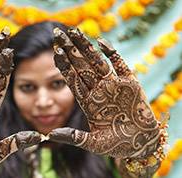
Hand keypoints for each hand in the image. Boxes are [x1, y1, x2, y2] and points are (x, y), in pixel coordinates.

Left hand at [49, 28, 165, 158]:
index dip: (63, 65)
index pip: (72, 79)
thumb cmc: (116, 145)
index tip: (54, 51)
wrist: (140, 143)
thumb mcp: (92, 143)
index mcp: (88, 102)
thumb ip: (73, 137)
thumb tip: (50, 135)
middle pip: (81, 66)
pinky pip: (120, 65)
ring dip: (86, 47)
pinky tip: (101, 42)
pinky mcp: (130, 84)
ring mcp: (114, 86)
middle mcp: (99, 90)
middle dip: (70, 50)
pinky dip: (112, 53)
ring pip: (97, 62)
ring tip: (74, 32)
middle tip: (58, 33)